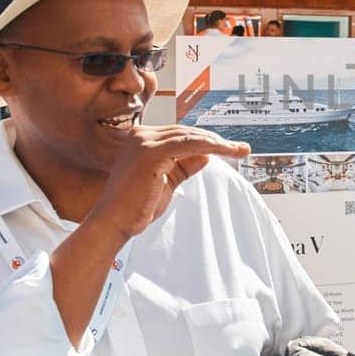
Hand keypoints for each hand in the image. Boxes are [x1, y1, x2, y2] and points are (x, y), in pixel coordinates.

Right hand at [84, 125, 249, 242]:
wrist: (114, 222)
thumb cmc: (136, 206)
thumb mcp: (167, 181)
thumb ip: (184, 166)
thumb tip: (206, 154)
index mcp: (141, 139)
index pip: (179, 135)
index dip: (205, 140)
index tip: (228, 148)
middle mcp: (141, 135)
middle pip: (187, 133)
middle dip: (216, 140)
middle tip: (240, 148)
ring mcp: (144, 141)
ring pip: (190, 137)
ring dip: (218, 143)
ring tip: (239, 150)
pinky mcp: (150, 152)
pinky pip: (188, 144)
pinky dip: (210, 146)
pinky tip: (225, 151)